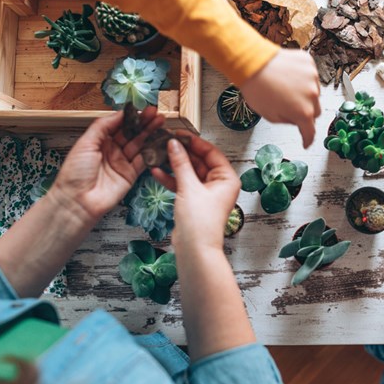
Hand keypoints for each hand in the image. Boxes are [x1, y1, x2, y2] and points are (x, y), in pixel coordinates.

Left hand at [50, 107, 164, 221]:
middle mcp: (112, 150)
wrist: (77, 201)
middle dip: (144, 123)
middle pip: (132, 133)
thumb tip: (120, 113)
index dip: (131, 116)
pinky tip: (160, 142)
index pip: (119, 124)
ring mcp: (122, 162)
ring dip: (151, 134)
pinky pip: (144, 161)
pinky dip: (152, 152)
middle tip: (156, 114)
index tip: (142, 109)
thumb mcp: (86, 143)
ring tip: (161, 124)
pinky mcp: (131, 175)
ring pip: (140, 145)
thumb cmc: (75, 173)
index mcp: (99, 140)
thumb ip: (103, 126)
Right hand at [152, 135, 239, 253]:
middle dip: (181, 153)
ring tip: (158, 153)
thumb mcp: (188, 187)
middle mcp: (219, 184)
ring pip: (189, 172)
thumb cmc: (200, 222)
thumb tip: (173, 144)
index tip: (178, 133)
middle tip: (165, 141)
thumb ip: (180, 163)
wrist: (195, 250)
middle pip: (199, 161)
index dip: (194, 142)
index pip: (211, 152)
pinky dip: (171, 179)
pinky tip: (156, 171)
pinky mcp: (194, 201)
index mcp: (227, 178)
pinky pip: (183, 184)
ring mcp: (206, 193)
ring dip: (174, 165)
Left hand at [240, 49, 320, 148]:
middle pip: (315, 111)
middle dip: (306, 112)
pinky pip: (310, 75)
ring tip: (286, 88)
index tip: (306, 142)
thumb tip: (297, 119)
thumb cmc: (257, 89)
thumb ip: (288, 121)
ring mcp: (312, 77)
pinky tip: (288, 76)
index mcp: (303, 112)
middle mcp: (312, 95)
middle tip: (291, 107)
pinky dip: (302, 78)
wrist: (252, 63)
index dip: (308, 138)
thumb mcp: (270, 116)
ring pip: (313, 91)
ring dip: (304, 93)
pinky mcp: (309, 63)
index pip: (310, 131)